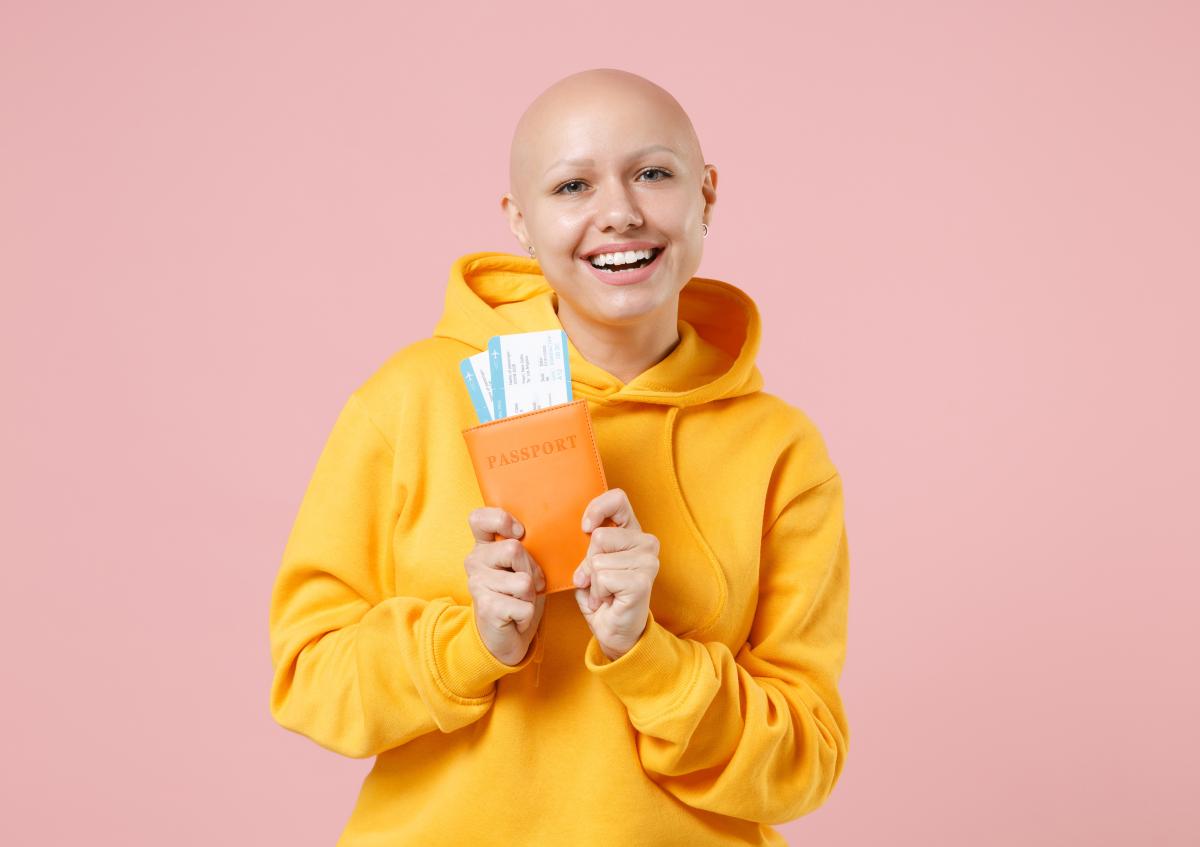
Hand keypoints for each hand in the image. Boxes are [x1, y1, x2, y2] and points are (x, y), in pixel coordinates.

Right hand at [465, 507, 546, 665]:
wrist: (505, 637)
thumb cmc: (517, 597)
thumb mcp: (521, 567)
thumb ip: (523, 549)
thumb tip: (539, 539)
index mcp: (483, 547)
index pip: (479, 518)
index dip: (502, 520)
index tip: (519, 533)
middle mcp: (475, 562)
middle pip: (514, 549)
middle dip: (531, 570)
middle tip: (527, 586)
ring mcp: (477, 584)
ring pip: (524, 581)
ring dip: (531, 595)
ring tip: (520, 602)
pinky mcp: (486, 607)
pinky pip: (524, 605)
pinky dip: (528, 615)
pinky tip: (516, 618)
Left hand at [572, 488, 659, 660]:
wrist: (614, 630)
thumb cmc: (602, 595)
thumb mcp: (590, 563)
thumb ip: (589, 545)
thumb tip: (586, 532)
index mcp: (632, 531)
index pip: (618, 499)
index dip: (597, 509)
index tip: (585, 528)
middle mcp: (646, 542)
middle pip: (599, 536)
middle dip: (589, 561)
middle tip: (598, 580)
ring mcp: (647, 561)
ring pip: (597, 560)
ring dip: (593, 581)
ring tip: (604, 592)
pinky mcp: (642, 581)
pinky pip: (602, 578)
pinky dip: (597, 593)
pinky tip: (608, 600)